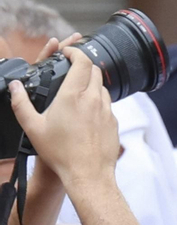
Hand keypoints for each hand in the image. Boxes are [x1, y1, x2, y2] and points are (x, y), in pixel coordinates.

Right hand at [8, 48, 118, 191]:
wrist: (88, 173)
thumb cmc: (60, 153)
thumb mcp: (33, 127)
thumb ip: (21, 104)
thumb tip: (14, 86)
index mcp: (73, 96)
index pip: (81, 62)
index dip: (74, 52)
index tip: (66, 52)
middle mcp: (93, 98)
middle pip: (94, 69)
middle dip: (82, 64)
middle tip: (71, 67)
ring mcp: (106, 108)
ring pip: (102, 85)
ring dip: (91, 81)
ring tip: (77, 88)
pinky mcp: (114, 119)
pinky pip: (107, 102)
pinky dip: (97, 98)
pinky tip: (86, 109)